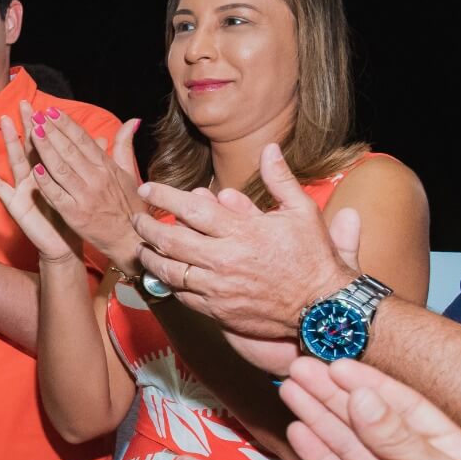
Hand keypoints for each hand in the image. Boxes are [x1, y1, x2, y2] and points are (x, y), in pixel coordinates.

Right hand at [0, 113, 76, 263]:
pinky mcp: (15, 203)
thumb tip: (102, 137)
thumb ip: (88, 160)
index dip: (48, 125)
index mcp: (52, 171)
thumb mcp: (82, 186)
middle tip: (23, 103)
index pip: (50, 143)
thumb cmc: (72, 216)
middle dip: (28, 125)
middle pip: (31, 146)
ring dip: (9, 140)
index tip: (45, 105)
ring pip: (17, 160)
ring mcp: (22, 188)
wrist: (65, 244)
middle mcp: (35, 176)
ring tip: (3, 121)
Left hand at [23, 101, 142, 267]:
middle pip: (70, 150)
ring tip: (32, 133)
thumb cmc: (129, 206)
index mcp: (107, 167)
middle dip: (52, 131)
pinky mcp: (75, 214)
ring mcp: (85, 196)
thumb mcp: (129, 173)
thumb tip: (131, 121)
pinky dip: (46, 182)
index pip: (83, 140)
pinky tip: (35, 169)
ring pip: (61, 168)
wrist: (129, 239)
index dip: (66, 124)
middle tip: (36, 116)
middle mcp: (97, 178)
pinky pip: (57, 195)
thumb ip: (125, 146)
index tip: (51, 111)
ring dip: (46, 149)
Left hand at [134, 143, 358, 337]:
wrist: (323, 308)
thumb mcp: (303, 211)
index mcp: (242, 231)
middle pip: (171, 239)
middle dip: (147, 227)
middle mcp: (225, 259)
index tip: (146, 189)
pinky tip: (163, 274)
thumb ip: (280, 180)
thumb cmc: (313, 257)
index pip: (191, 208)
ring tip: (141, 247)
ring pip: (169, 270)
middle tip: (136, 219)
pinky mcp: (218, 311)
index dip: (163, 197)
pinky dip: (168, 283)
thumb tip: (270, 148)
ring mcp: (218, 287)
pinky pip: (182, 295)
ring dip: (150, 257)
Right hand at [280, 357, 460, 459]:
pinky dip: (322, 457)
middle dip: (334, 395)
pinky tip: (299, 435)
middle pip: (373, 425)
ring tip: (292, 393)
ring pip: (355, 449)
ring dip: (321, 419)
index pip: (411, 412)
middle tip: (299, 370)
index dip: (375, 385)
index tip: (340, 366)